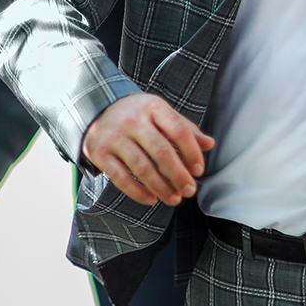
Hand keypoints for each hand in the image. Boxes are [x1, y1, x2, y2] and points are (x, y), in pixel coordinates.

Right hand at [80, 92, 214, 206]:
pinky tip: (151, 199)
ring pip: (142, 167)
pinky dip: (138, 192)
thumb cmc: (137, 115)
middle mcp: (132, 119)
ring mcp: (114, 136)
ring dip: (161, 187)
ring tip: (174, 199)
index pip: (179, 131)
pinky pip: (121, 178)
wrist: (95, 110)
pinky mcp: (100, 152)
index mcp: (152, 106)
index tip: (199, 171)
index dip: (192, 153)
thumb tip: (209, 144)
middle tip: (189, 190)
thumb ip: (184, 128)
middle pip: (161, 152)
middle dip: (178, 175)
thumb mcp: (160, 114)